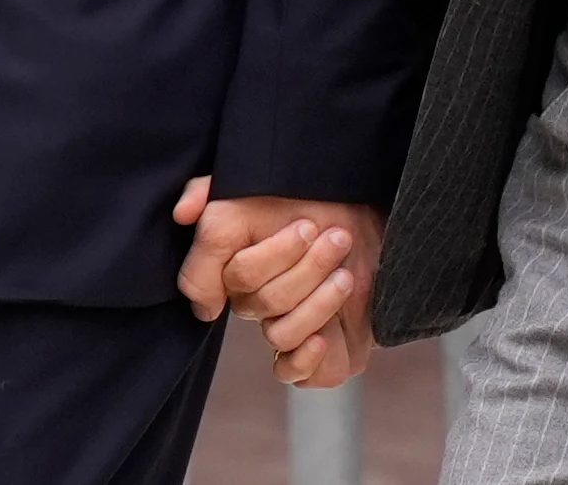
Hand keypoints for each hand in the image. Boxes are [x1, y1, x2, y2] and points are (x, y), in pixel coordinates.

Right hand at [171, 174, 381, 388]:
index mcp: (238, 269)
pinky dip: (305, 360)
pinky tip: (324, 336)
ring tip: (344, 274)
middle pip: (262, 304)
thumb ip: (207, 234)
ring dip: (318, 302)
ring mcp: (290, 325)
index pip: (235, 279)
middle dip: (306, 269)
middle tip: (335, 237)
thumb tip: (200, 296)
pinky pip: (295, 376)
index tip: (305, 227)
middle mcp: (259, 300)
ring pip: (281, 335)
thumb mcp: (244, 192)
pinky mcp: (324, 350)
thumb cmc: (305, 194)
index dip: (270, 257)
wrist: (367, 204)